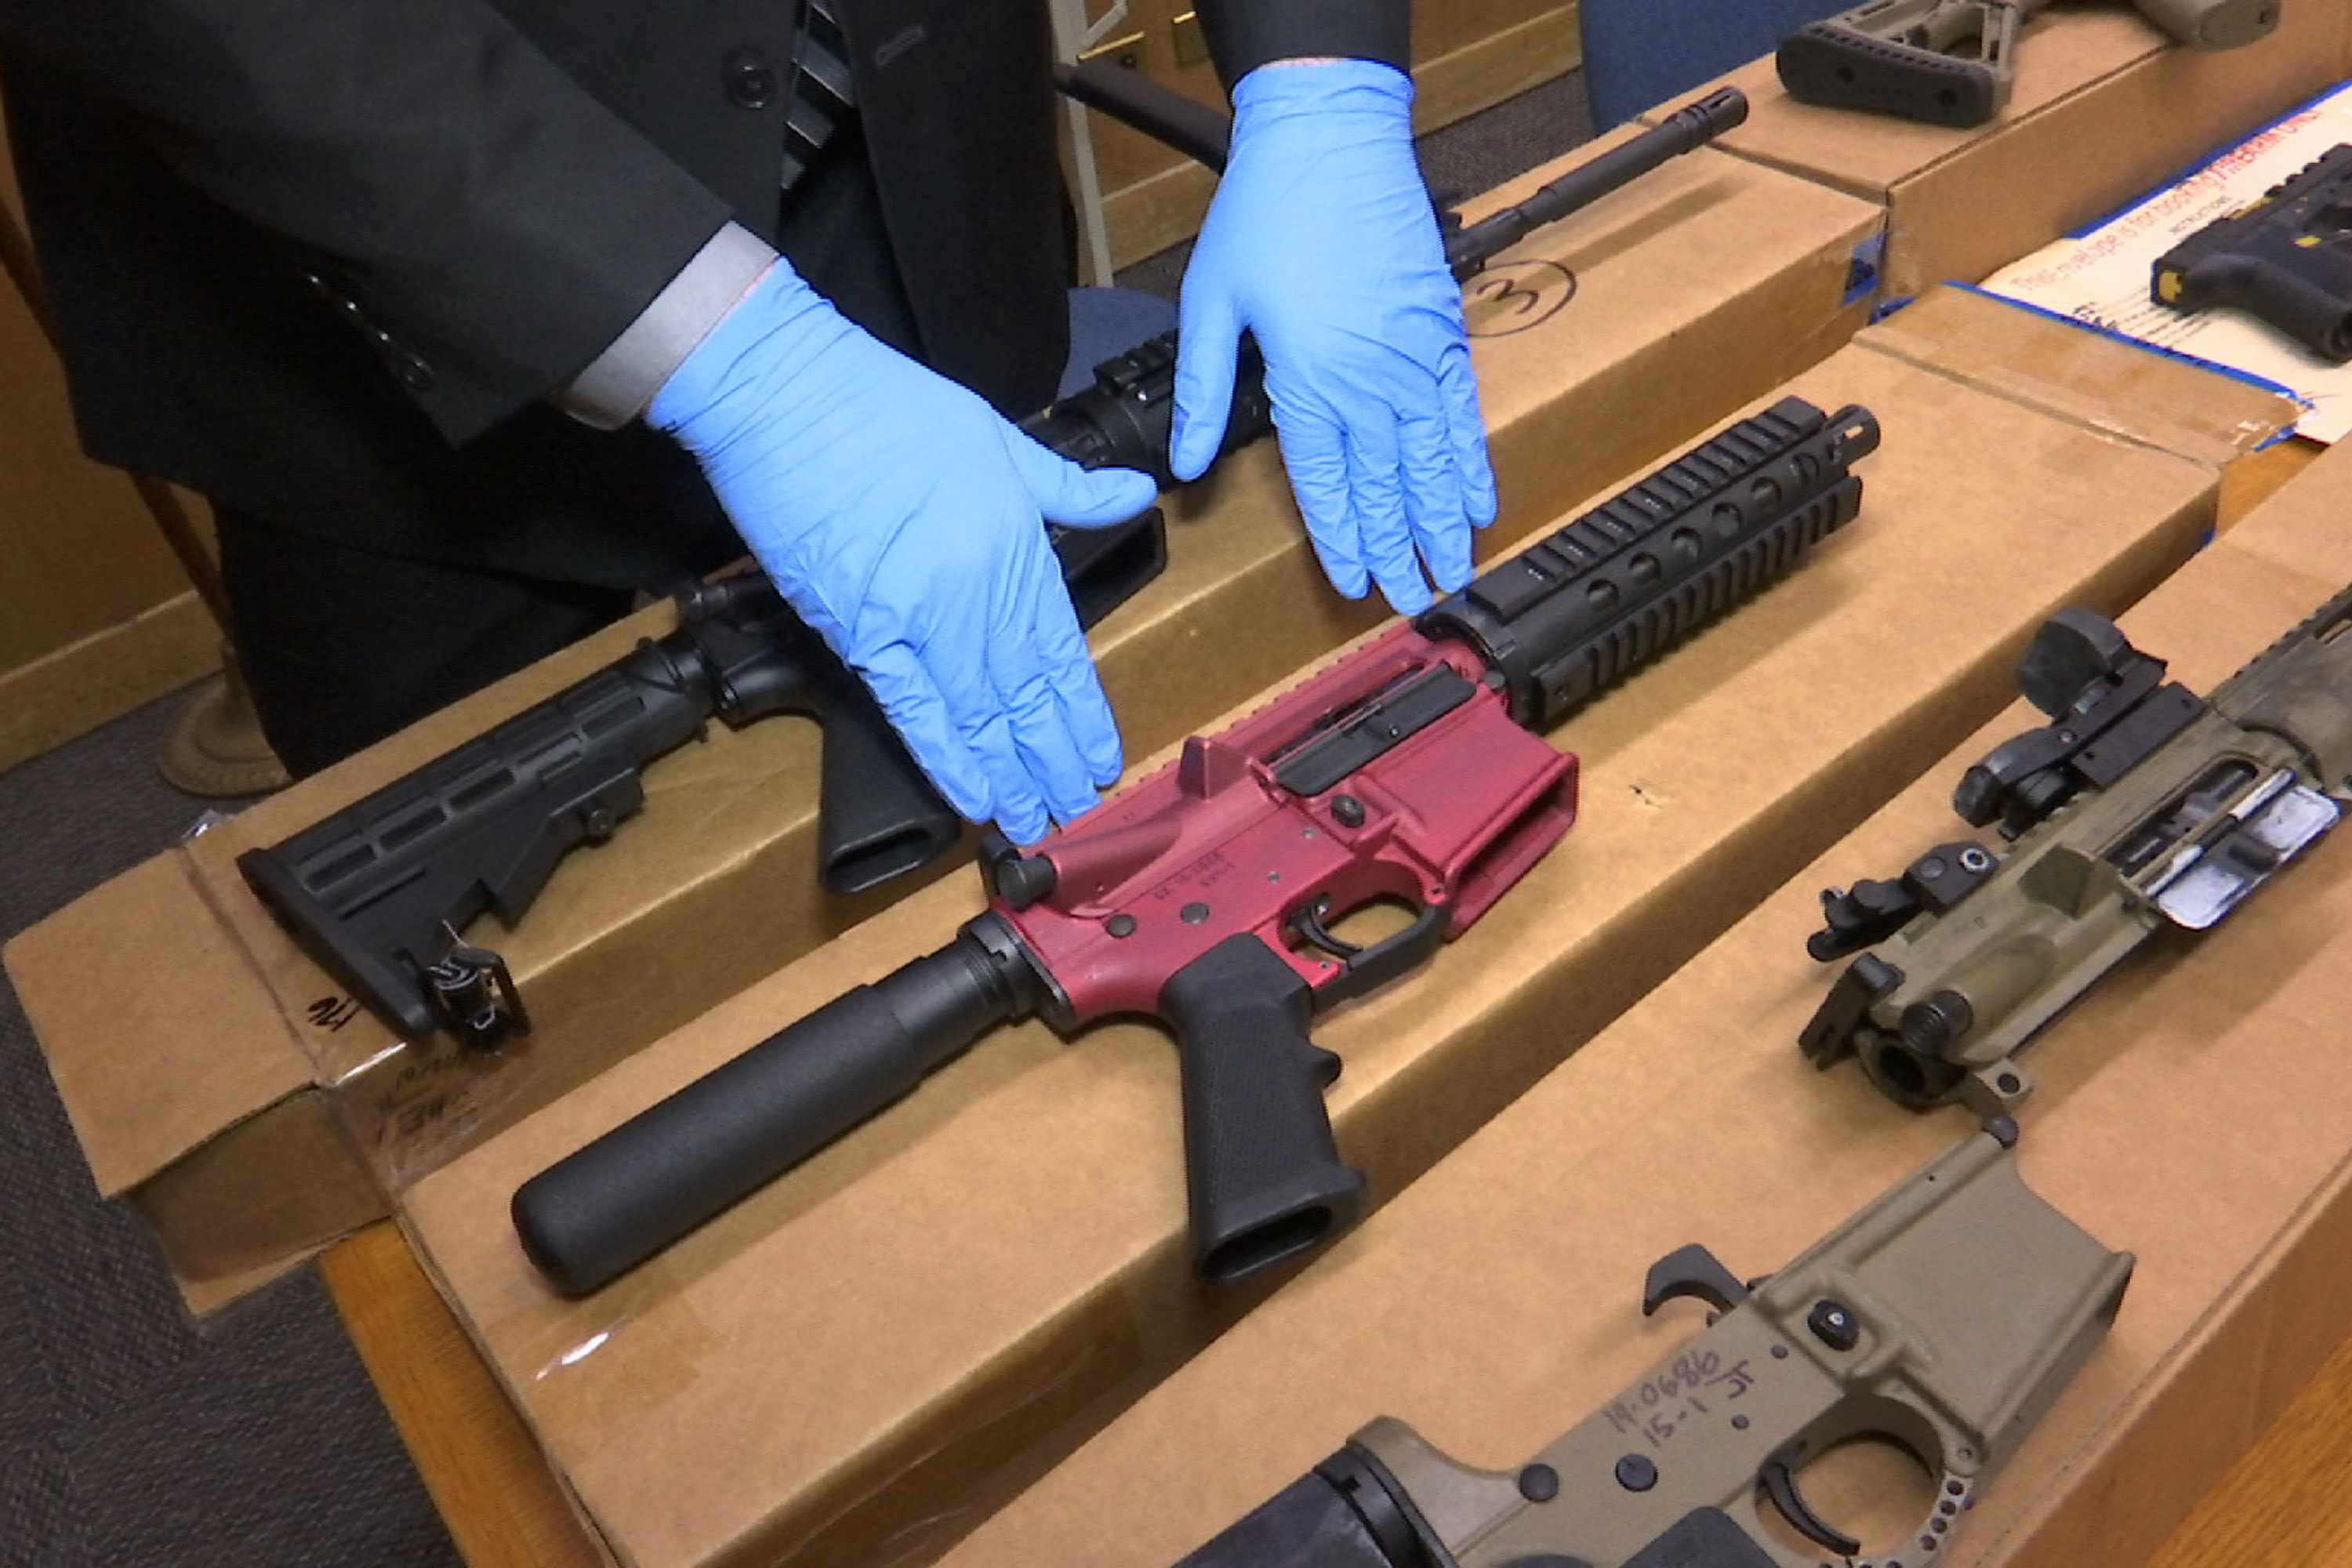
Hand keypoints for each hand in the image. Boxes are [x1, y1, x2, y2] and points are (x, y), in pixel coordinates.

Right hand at [649, 263, 1157, 843]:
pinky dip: (945, 757)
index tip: (1101, 757)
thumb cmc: (885, 406)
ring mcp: (920, 616)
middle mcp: (978, 590)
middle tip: (1076, 810)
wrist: (790, 395)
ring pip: (980, 713)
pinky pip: (912, 709)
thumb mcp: (1000, 438)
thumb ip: (1068, 486)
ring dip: (1009, 773)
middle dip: (1052, 758)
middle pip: (1025, 693)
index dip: (1082, 711)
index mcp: (1016, 546)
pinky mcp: (859, 630)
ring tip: (1033, 821)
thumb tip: (1135, 493)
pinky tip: (972, 796)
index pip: (1061, 650)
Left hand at [1171, 58, 1496, 615]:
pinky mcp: (1443, 331)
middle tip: (1414, 603)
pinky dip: (1472, 462)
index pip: (1326, 483)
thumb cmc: (1265, 212)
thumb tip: (1183, 463)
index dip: (1342, 540)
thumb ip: (1201, 389)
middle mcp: (1369, 380)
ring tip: (1455, 572)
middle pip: (1388, 486)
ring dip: (1444, 522)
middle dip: (1400, 549)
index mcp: (1308, 379)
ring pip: (1434, 461)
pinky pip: (1463, 413)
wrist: (1334, 138)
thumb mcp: (1211, 301)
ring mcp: (1415, 357)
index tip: (1353, 586)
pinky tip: (1480, 501)